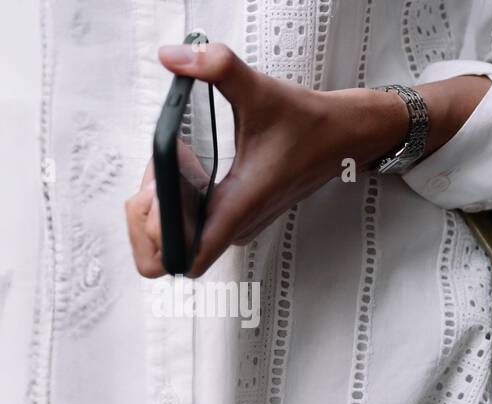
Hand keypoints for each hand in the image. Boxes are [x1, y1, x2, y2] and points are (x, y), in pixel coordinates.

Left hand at [125, 42, 488, 277]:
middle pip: (171, 257)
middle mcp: (238, 224)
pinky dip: (176, 212)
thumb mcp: (260, 88)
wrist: (342, 136)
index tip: (156, 196)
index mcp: (240, 204)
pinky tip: (180, 176)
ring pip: (181, 246)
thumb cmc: (306, 121)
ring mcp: (239, 226)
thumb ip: (215, 67)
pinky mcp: (240, 220)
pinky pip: (194, 233)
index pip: (188, 257)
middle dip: (147, 223)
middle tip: (153, 180)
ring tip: (165, 174)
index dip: (158, 235)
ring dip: (161, 216)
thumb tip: (173, 57)